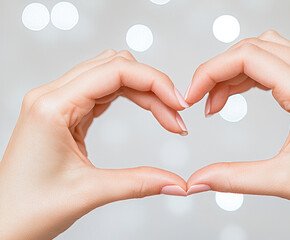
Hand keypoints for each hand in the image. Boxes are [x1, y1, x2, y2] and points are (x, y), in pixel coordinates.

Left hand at [0, 50, 188, 239]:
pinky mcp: (65, 114)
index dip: (154, 81)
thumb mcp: (88, 193)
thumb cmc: (26, 209)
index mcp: (52, 106)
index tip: (178, 104)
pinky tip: (146, 112)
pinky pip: (103, 92)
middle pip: (115, 67)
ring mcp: (58, 103)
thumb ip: (138, 183)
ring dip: (143, 91)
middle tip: (176, 116)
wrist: (1, 224)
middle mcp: (53, 97)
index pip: (115, 71)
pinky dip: (130, 97)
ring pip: (111, 76)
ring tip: (166, 116)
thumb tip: (176, 183)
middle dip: (152, 86)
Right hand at [186, 30, 289, 229]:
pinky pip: (281, 67)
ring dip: (236, 70)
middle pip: (256, 47)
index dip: (211, 71)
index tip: (192, 94)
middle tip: (201, 98)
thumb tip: (199, 180)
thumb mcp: (285, 182)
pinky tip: (240, 94)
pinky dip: (253, 76)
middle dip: (220, 69)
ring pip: (269, 52)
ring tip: (217, 100)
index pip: (249, 57)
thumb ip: (234, 178)